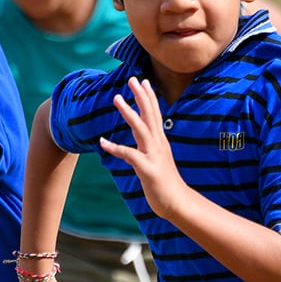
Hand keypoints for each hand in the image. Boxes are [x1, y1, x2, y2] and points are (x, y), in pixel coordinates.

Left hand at [100, 77, 191, 219]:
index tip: (143, 81)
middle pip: (150, 115)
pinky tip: (103, 142)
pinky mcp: (147, 169)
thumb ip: (149, 147)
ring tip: (116, 98)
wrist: (178, 203)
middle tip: (132, 79)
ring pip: (140, 129)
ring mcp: (154, 156)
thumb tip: (141, 138)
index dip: (149, 97)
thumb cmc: (166, 183)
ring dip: (129, 113)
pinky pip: (130, 155)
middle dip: (141, 96)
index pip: (155, 114)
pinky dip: (116, 148)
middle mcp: (158, 144)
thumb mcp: (157, 160)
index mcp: (160, 142)